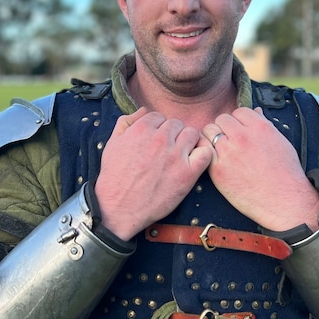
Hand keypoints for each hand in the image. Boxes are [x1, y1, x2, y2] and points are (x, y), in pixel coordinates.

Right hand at [95, 108, 212, 240]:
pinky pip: (206, 153)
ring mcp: (175, 155)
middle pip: (176, 124)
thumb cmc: (114, 177)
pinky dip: (203, 154)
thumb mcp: (112, 144)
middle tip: (167, 150)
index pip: (159, 116)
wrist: (119, 207)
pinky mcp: (188, 173)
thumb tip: (143, 110)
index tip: (156, 140)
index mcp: (142, 128)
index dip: (158, 128)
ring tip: (180, 155)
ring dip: (187, 141)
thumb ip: (126, 122)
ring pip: (192, 133)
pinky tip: (194, 161)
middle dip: (172, 134)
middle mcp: (160, 138)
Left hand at [203, 107, 318, 231]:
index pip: (239, 112)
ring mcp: (229, 152)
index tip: (240, 132)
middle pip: (222, 119)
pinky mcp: (218, 169)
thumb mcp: (281, 142)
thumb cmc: (286, 173)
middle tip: (229, 142)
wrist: (284, 201)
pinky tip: (213, 160)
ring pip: (209, 131)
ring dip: (212, 138)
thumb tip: (256, 112)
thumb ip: (265, 125)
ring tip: (220, 150)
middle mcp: (243, 136)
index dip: (238, 121)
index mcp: (260, 127)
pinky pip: (203, 150)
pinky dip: (206, 152)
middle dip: (224, 128)